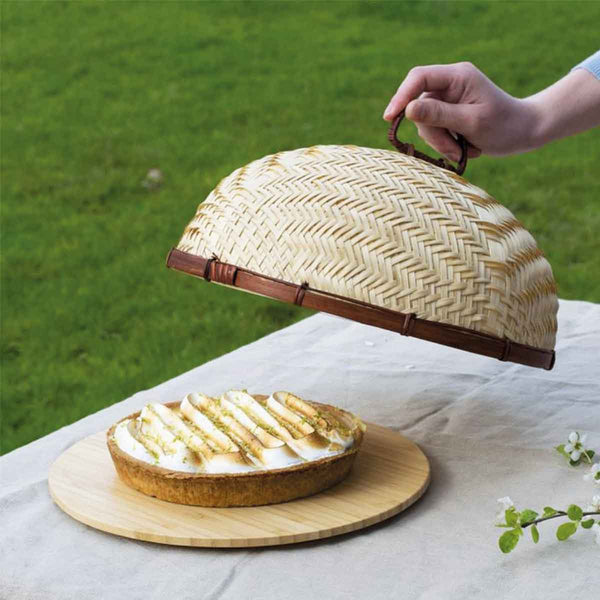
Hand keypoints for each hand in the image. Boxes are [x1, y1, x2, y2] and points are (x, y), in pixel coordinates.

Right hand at [383, 62, 537, 159]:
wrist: (524, 133)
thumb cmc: (504, 125)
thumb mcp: (471, 121)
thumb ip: (439, 115)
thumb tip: (408, 110)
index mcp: (457, 76)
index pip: (419, 78)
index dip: (401, 96)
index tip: (390, 118)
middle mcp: (449, 84)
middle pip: (419, 107)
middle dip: (432, 132)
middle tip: (452, 149)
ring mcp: (447, 100)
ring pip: (424, 123)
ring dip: (440, 142)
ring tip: (462, 151)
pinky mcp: (448, 115)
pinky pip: (432, 131)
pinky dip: (444, 144)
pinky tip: (463, 148)